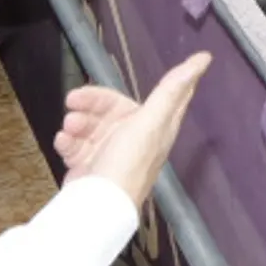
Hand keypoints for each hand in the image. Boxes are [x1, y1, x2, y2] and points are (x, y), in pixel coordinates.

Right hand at [54, 55, 210, 208]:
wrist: (94, 205)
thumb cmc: (127, 164)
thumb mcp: (151, 122)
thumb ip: (171, 91)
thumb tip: (203, 60)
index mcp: (156, 126)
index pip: (168, 96)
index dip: (175, 79)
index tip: (191, 60)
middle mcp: (135, 136)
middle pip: (112, 106)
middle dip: (91, 102)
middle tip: (72, 100)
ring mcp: (110, 150)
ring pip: (90, 124)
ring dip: (76, 122)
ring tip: (68, 127)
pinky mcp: (89, 164)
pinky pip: (76, 144)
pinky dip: (67, 141)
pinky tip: (63, 141)